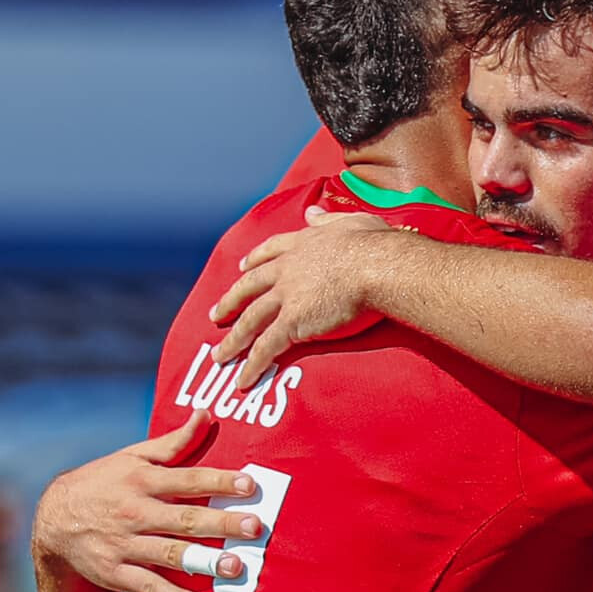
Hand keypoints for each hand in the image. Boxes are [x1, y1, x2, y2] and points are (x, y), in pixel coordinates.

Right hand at [32, 412, 262, 591]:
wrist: (52, 519)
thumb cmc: (102, 482)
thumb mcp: (132, 457)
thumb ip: (172, 442)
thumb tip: (205, 414)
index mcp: (142, 481)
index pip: (187, 479)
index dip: (218, 482)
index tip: (249, 485)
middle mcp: (135, 512)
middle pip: (184, 518)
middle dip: (220, 523)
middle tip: (253, 527)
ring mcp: (124, 544)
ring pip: (169, 553)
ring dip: (203, 561)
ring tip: (235, 567)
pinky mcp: (115, 572)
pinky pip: (147, 587)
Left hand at [209, 211, 394, 387]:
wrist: (377, 266)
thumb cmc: (374, 246)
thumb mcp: (350, 221)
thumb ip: (328, 219)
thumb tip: (312, 210)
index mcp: (302, 244)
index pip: (270, 252)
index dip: (254, 260)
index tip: (242, 267)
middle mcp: (287, 270)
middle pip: (249, 287)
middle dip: (230, 301)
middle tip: (215, 314)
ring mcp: (286, 297)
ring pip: (250, 320)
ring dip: (233, 341)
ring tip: (219, 356)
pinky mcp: (292, 322)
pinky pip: (266, 348)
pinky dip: (252, 365)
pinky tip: (243, 380)